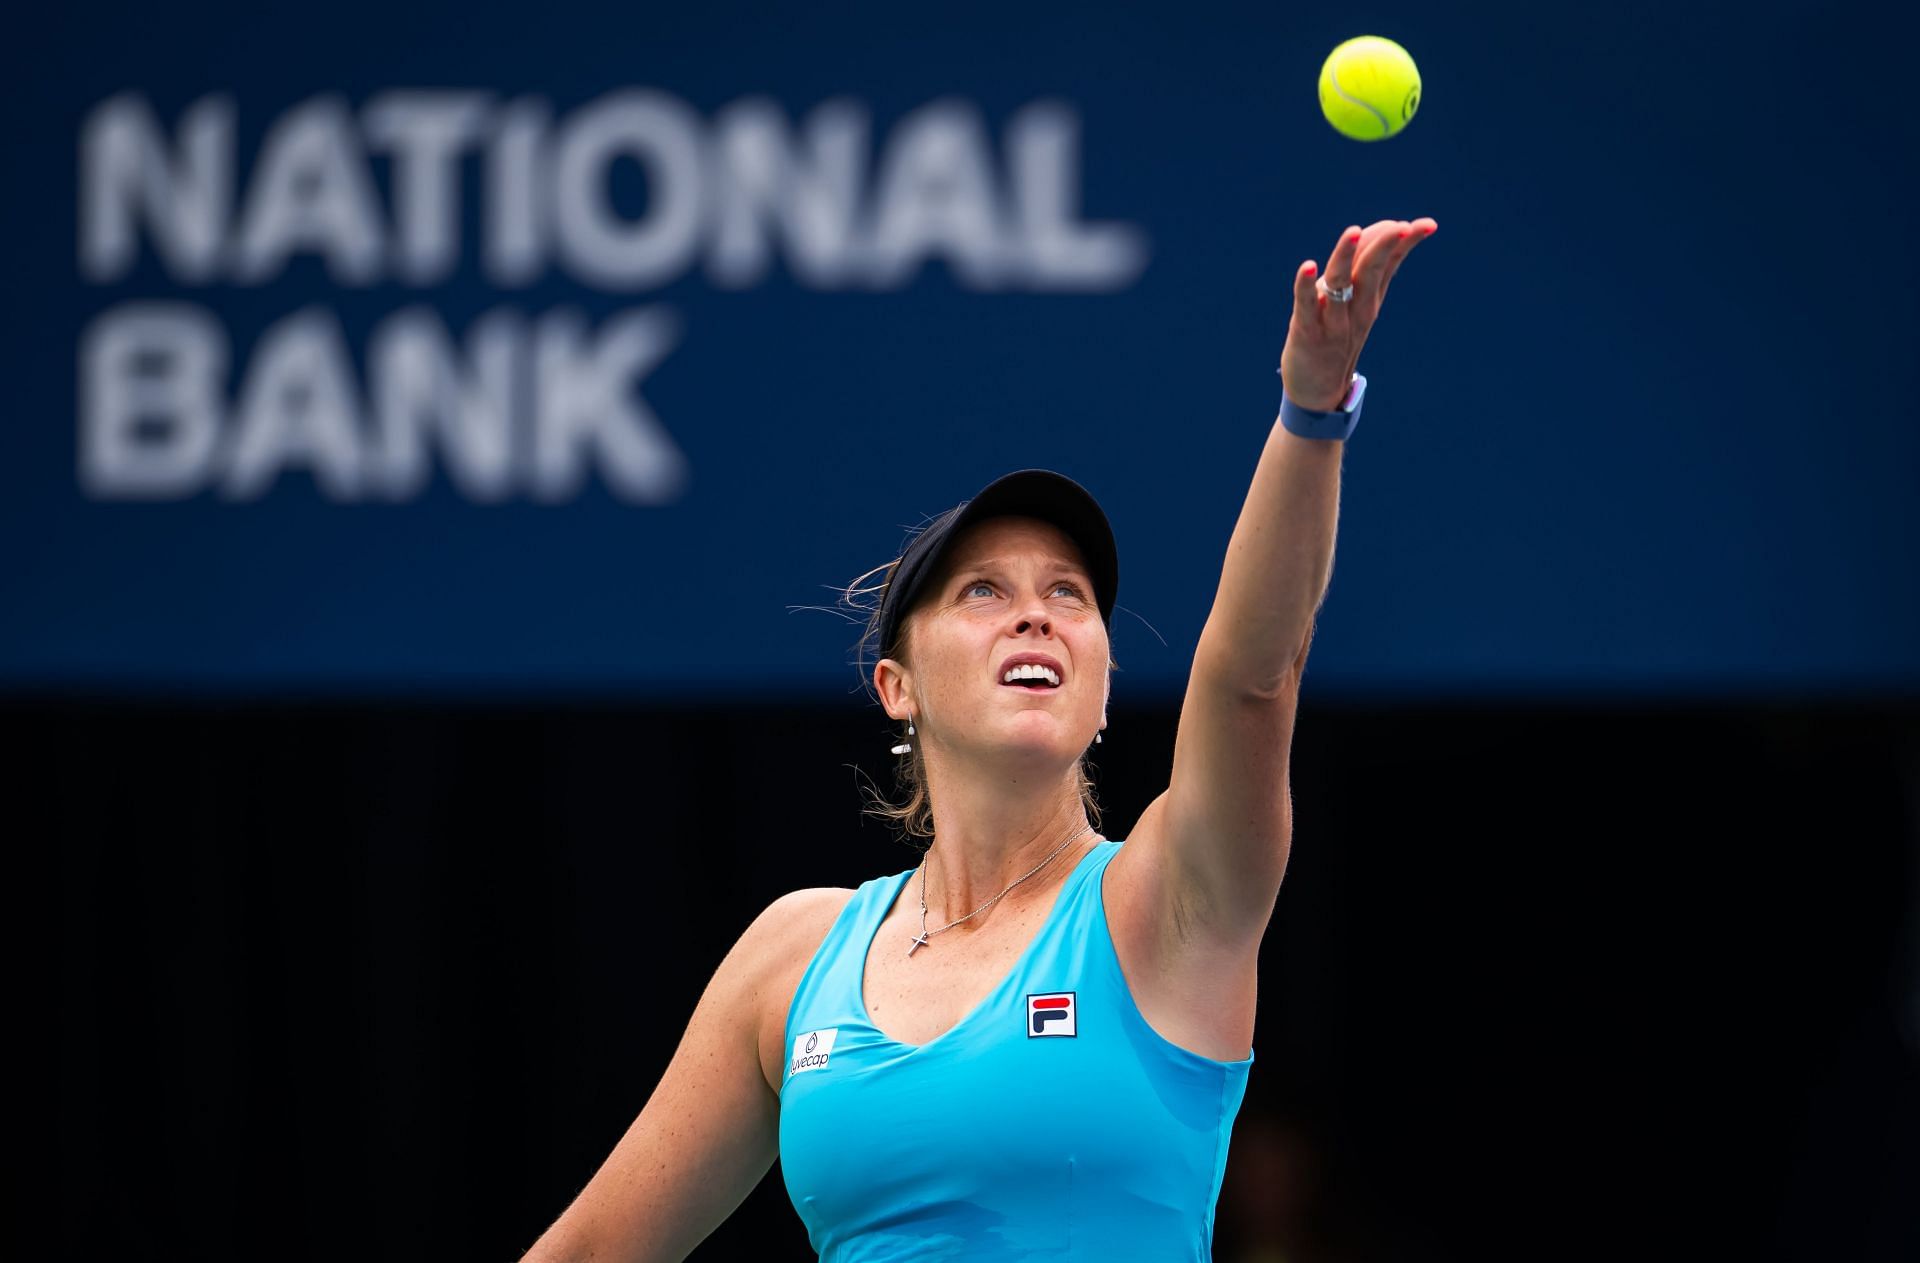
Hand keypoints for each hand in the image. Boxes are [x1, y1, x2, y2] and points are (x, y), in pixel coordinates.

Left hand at [1280, 217, 1436, 411]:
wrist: (1318, 393)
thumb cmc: (1338, 341)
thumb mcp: (1362, 305)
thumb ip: (1375, 272)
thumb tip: (1395, 236)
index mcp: (1370, 299)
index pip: (1391, 263)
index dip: (1406, 242)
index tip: (1428, 224)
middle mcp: (1356, 308)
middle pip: (1371, 269)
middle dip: (1385, 245)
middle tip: (1402, 226)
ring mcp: (1332, 321)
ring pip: (1340, 281)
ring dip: (1345, 255)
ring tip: (1353, 232)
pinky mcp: (1306, 332)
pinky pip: (1306, 305)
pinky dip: (1305, 285)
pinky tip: (1308, 266)